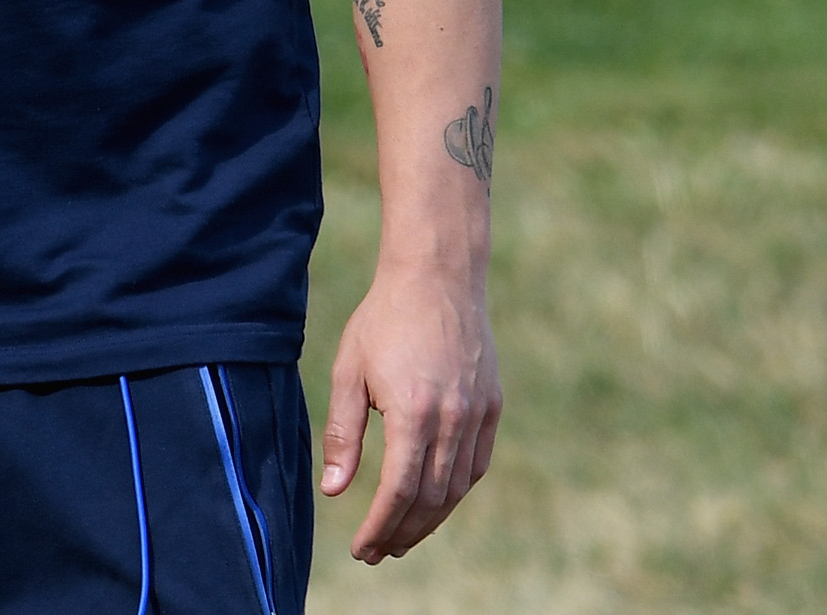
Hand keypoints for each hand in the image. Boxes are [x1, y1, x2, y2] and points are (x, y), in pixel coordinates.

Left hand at [319, 257, 503, 561]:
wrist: (437, 274)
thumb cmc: (384, 318)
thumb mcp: (349, 370)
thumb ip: (343, 433)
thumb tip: (334, 492)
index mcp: (413, 412)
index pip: (398, 492)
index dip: (379, 528)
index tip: (361, 549)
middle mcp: (452, 418)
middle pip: (430, 499)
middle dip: (402, 533)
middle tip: (378, 551)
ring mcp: (477, 412)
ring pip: (456, 487)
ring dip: (430, 520)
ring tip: (403, 536)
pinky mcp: (492, 404)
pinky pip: (476, 464)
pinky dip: (455, 490)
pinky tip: (434, 500)